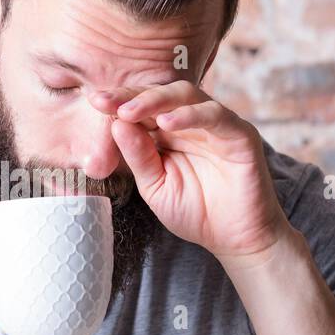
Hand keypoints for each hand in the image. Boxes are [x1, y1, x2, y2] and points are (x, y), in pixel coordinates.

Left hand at [89, 81, 292, 262]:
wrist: (234, 240)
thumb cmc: (196, 212)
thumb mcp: (155, 186)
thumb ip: (138, 156)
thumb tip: (117, 123)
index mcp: (170, 133)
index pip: (143, 108)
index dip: (120, 103)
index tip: (94, 102)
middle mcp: (193, 122)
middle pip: (162, 95)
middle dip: (132, 96)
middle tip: (106, 102)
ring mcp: (217, 125)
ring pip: (187, 96)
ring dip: (156, 100)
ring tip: (130, 112)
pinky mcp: (240, 134)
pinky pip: (215, 115)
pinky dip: (191, 115)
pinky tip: (167, 123)